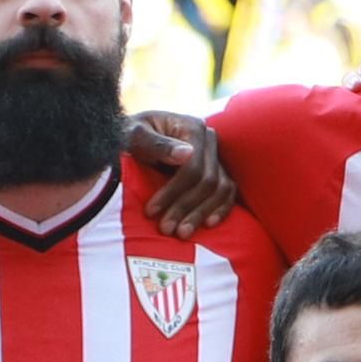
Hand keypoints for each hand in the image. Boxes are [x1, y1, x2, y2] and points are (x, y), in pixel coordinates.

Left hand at [129, 109, 234, 233]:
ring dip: (202, 213)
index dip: (173, 191)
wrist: (135, 135)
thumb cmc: (131, 134)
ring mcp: (216, 156)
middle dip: (186, 207)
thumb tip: (187, 154)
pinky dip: (221, 209)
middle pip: (208, 180)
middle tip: (166, 229)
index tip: (151, 211)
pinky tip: (209, 224)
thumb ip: (157, 143)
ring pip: (220, 189)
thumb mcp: (136, 135)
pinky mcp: (218, 171)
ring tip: (182, 233)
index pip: (192, 166)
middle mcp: (210, 140)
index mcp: (193, 128)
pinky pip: (228, 192)